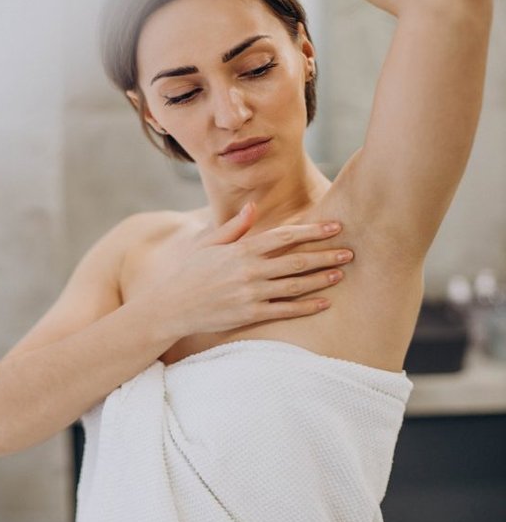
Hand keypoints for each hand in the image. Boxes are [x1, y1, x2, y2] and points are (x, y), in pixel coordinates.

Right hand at [151, 202, 353, 337]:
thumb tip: (254, 207)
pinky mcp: (249, 315)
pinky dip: (305, 307)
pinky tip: (323, 303)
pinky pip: (284, 311)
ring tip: (341, 273)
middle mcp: (250, 271)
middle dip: (325, 255)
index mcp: (242, 250)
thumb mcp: (208, 243)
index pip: (285, 237)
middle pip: (296, 261)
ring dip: (321, 279)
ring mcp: (251, 294)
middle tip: (350, 251)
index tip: (334, 226)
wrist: (171, 306)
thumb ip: (235, 226)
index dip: (312, 231)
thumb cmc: (189, 272)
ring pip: (295, 286)